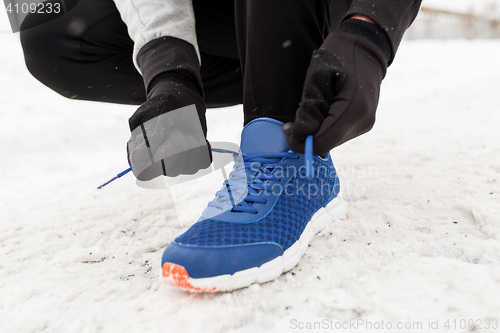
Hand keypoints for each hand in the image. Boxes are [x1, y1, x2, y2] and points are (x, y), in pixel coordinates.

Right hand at [127, 75, 210, 180]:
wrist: (182, 100)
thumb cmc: (163, 106)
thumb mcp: (154, 115)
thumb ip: (149, 135)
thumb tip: (140, 157)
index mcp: (140, 153)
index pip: (143, 172)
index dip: (156, 161)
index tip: (163, 141)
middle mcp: (158, 163)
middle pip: (171, 170)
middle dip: (177, 146)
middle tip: (174, 130)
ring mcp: (177, 164)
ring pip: (190, 168)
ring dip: (191, 145)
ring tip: (183, 131)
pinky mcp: (193, 161)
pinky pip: (203, 162)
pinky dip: (201, 146)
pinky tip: (193, 136)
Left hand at [282, 28, 387, 155]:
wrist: (364, 47)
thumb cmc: (338, 56)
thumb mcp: (317, 76)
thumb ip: (308, 108)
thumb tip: (299, 135)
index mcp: (354, 109)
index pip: (321, 143)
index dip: (299, 142)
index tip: (286, 129)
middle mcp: (363, 121)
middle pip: (326, 144)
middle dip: (307, 134)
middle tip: (298, 114)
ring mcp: (365, 124)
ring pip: (331, 141)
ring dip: (316, 129)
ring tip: (314, 106)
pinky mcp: (363, 123)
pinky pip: (337, 134)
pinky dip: (325, 126)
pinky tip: (324, 108)